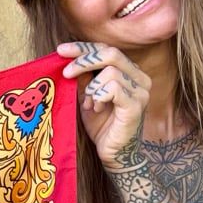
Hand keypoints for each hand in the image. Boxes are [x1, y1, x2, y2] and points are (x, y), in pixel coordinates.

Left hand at [58, 42, 150, 167]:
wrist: (113, 154)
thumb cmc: (101, 127)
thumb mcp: (88, 97)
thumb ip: (84, 79)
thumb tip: (70, 59)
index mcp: (130, 73)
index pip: (107, 49)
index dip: (84, 48)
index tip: (61, 50)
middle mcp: (140, 78)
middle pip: (111, 53)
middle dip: (84, 60)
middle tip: (66, 73)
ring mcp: (141, 91)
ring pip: (111, 71)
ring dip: (92, 88)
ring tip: (90, 104)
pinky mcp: (136, 105)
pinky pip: (114, 87)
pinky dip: (99, 96)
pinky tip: (97, 109)